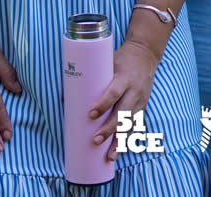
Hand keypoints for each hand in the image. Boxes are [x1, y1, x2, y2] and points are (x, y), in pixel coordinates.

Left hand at [89, 41, 160, 162]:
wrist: (145, 55)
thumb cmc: (120, 59)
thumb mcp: (107, 62)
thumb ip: (90, 78)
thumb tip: (65, 96)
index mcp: (124, 78)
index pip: (114, 93)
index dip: (103, 104)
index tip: (91, 115)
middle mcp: (134, 90)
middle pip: (122, 113)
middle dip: (109, 129)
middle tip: (95, 140)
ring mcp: (140, 100)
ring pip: (130, 124)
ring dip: (119, 140)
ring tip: (109, 155)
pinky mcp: (142, 107)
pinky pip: (135, 126)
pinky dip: (127, 139)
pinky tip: (119, 151)